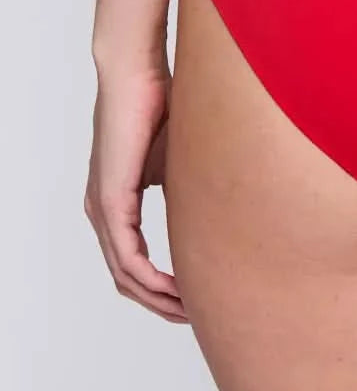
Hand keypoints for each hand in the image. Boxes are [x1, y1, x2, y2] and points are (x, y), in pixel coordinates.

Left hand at [84, 64, 186, 322]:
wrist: (137, 73)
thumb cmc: (162, 105)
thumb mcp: (181, 160)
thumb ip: (191, 190)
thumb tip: (220, 209)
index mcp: (116, 201)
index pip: (133, 260)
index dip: (162, 285)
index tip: (194, 296)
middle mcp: (102, 211)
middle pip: (126, 279)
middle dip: (161, 303)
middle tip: (194, 317)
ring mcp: (102, 208)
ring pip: (125, 275)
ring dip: (158, 299)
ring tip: (190, 311)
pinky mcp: (110, 201)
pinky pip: (127, 258)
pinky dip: (152, 281)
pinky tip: (177, 291)